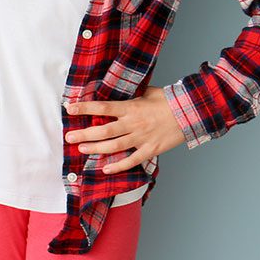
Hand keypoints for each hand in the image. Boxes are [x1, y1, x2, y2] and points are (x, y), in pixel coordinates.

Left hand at [65, 86, 184, 173]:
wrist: (191, 112)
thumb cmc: (168, 100)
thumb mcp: (146, 92)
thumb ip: (130, 96)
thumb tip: (116, 91)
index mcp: (131, 107)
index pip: (102, 107)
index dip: (85, 108)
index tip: (69, 108)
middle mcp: (133, 123)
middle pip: (104, 130)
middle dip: (84, 134)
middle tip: (69, 137)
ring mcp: (142, 138)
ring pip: (115, 146)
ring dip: (96, 148)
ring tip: (81, 149)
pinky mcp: (151, 149)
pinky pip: (132, 160)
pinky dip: (118, 166)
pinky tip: (105, 168)